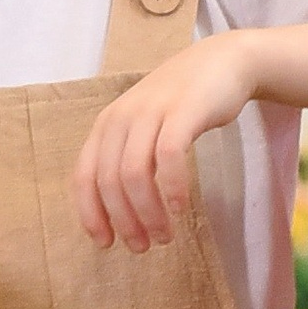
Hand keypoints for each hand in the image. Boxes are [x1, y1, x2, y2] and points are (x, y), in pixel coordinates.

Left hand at [74, 32, 259, 250]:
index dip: (91, 214)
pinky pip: (169, 156)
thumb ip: (128, 157)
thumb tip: (117, 211)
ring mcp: (151, 113)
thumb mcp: (144, 127)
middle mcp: (121, 118)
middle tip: (143, 246)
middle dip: (124, 221)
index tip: (106, 244)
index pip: (84, 177)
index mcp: (106, 125)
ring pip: (134, 173)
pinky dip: (172, 187)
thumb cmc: (183, 102)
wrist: (222, 62)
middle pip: (110, 181)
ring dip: (148, 212)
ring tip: (164, 236)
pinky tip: (181, 208)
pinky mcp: (182, 112)